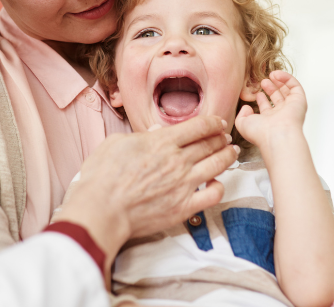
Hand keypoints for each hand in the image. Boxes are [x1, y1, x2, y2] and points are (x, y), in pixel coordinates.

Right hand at [53, 115, 236, 272]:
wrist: (101, 209)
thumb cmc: (102, 176)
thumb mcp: (116, 143)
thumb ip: (140, 135)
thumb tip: (156, 130)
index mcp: (161, 142)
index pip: (198, 126)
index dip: (213, 123)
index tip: (218, 123)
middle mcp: (177, 160)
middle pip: (210, 144)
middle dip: (222, 138)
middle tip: (226, 137)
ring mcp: (183, 184)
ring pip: (217, 165)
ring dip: (228, 156)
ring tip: (231, 153)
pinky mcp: (184, 207)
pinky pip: (213, 195)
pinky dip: (219, 187)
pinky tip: (216, 184)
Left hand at [234, 70, 306, 148]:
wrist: (277, 135)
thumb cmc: (260, 133)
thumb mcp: (242, 124)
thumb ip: (241, 115)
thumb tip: (246, 107)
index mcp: (269, 121)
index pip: (267, 108)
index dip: (262, 99)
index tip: (257, 93)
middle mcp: (281, 115)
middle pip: (278, 98)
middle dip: (271, 89)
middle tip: (263, 81)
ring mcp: (291, 107)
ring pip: (287, 92)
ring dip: (279, 82)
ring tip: (271, 74)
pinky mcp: (299, 100)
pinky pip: (295, 86)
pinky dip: (287, 78)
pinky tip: (277, 74)